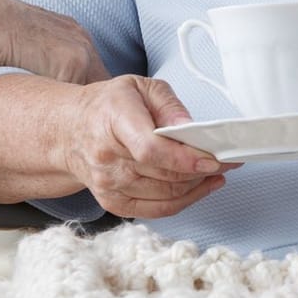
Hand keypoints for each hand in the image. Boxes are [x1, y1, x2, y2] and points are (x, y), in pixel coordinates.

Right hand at [61, 75, 229, 217]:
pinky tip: (199, 188)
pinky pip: (157, 209)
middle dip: (203, 171)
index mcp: (113, 120)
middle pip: (164, 174)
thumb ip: (169, 105)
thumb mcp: (139, 87)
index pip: (150, 149)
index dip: (185, 158)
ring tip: (216, 173)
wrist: (69, 132)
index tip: (213, 159)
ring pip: (166, 194)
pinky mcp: (112, 202)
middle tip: (227, 160)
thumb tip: (191, 128)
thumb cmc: (107, 107)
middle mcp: (106, 156)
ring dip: (198, 186)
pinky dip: (184, 201)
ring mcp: (107, 183)